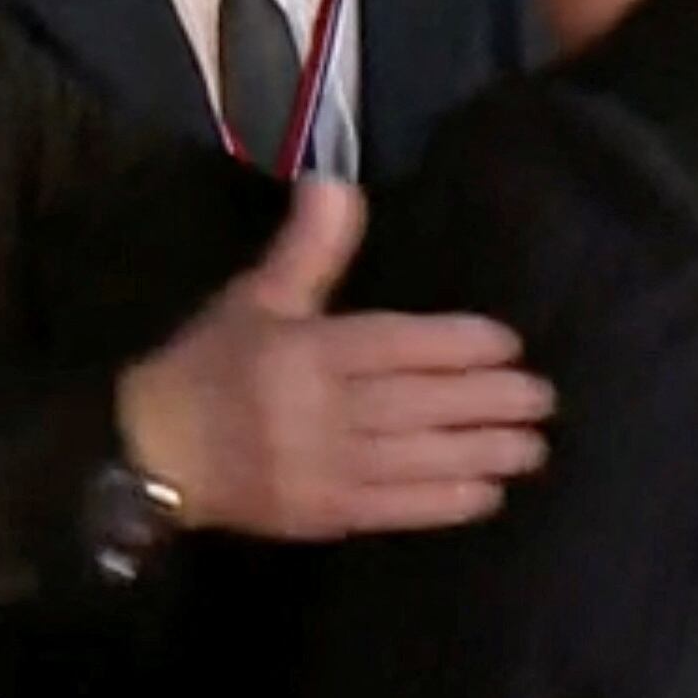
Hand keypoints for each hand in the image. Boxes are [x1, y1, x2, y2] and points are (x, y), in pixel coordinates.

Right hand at [117, 178, 553, 537]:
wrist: (155, 453)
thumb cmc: (213, 365)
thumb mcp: (257, 298)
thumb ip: (308, 248)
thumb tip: (336, 182)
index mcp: (308, 352)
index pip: (396, 345)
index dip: (457, 345)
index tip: (508, 343)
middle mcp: (322, 411)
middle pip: (418, 404)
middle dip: (486, 402)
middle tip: (543, 399)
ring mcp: (324, 468)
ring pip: (415, 459)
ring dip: (480, 454)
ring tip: (532, 448)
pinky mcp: (324, 514)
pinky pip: (394, 509)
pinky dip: (443, 504)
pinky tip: (488, 494)